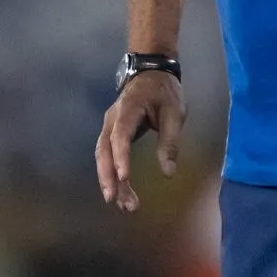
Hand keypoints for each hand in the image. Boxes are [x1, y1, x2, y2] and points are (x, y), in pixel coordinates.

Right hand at [94, 70, 184, 210]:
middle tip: (116, 201)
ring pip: (102, 156)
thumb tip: (168, 173)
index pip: (120, 135)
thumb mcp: (174, 113)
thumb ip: (170, 142)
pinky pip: (105, 156)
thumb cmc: (164, 92)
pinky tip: (118, 190)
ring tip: (121, 203)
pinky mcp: (111, 134)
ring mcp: (108, 127)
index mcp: (128, 110)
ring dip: (108, 180)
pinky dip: (110, 174)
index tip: (124, 177)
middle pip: (104, 150)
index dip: (121, 156)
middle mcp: (112, 120)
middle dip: (108, 176)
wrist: (151, 73)